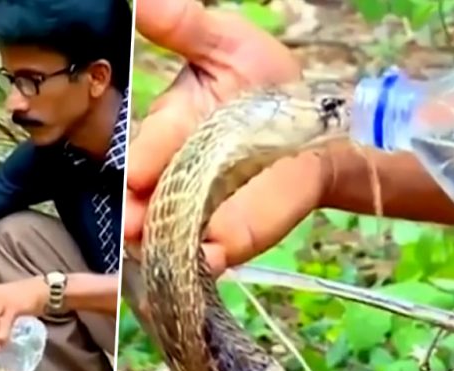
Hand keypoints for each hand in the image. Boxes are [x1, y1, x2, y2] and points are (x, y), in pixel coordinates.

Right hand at [125, 0, 331, 273]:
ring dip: (169, 244)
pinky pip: (218, 246)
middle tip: (135, 230)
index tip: (137, 176)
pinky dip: (215, 255)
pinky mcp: (232, 231)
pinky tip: (213, 262)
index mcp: (170, 127)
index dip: (145, 160)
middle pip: (152, 197)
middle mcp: (177, 171)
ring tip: (166, 256)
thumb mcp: (228, 44)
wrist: (318, 123)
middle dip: (142, 214)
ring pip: (176, 228)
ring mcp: (202, 206)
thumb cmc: (264, 81)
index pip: (150, 145)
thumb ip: (183, 26)